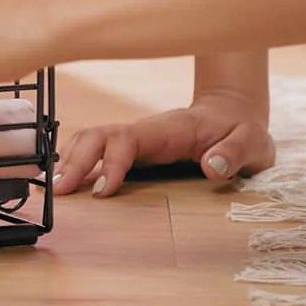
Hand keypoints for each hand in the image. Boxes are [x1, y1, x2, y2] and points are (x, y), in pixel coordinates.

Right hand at [53, 93, 276, 197]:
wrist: (233, 113)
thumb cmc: (241, 130)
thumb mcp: (252, 143)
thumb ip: (234, 153)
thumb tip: (211, 167)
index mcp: (166, 129)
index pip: (126, 139)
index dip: (110, 162)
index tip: (102, 191)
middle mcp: (143, 132)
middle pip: (95, 136)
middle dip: (74, 160)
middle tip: (58, 191)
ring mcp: (134, 139)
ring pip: (89, 140)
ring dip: (69, 160)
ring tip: (53, 187)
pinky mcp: (132, 149)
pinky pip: (96, 150)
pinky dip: (75, 161)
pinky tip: (65, 179)